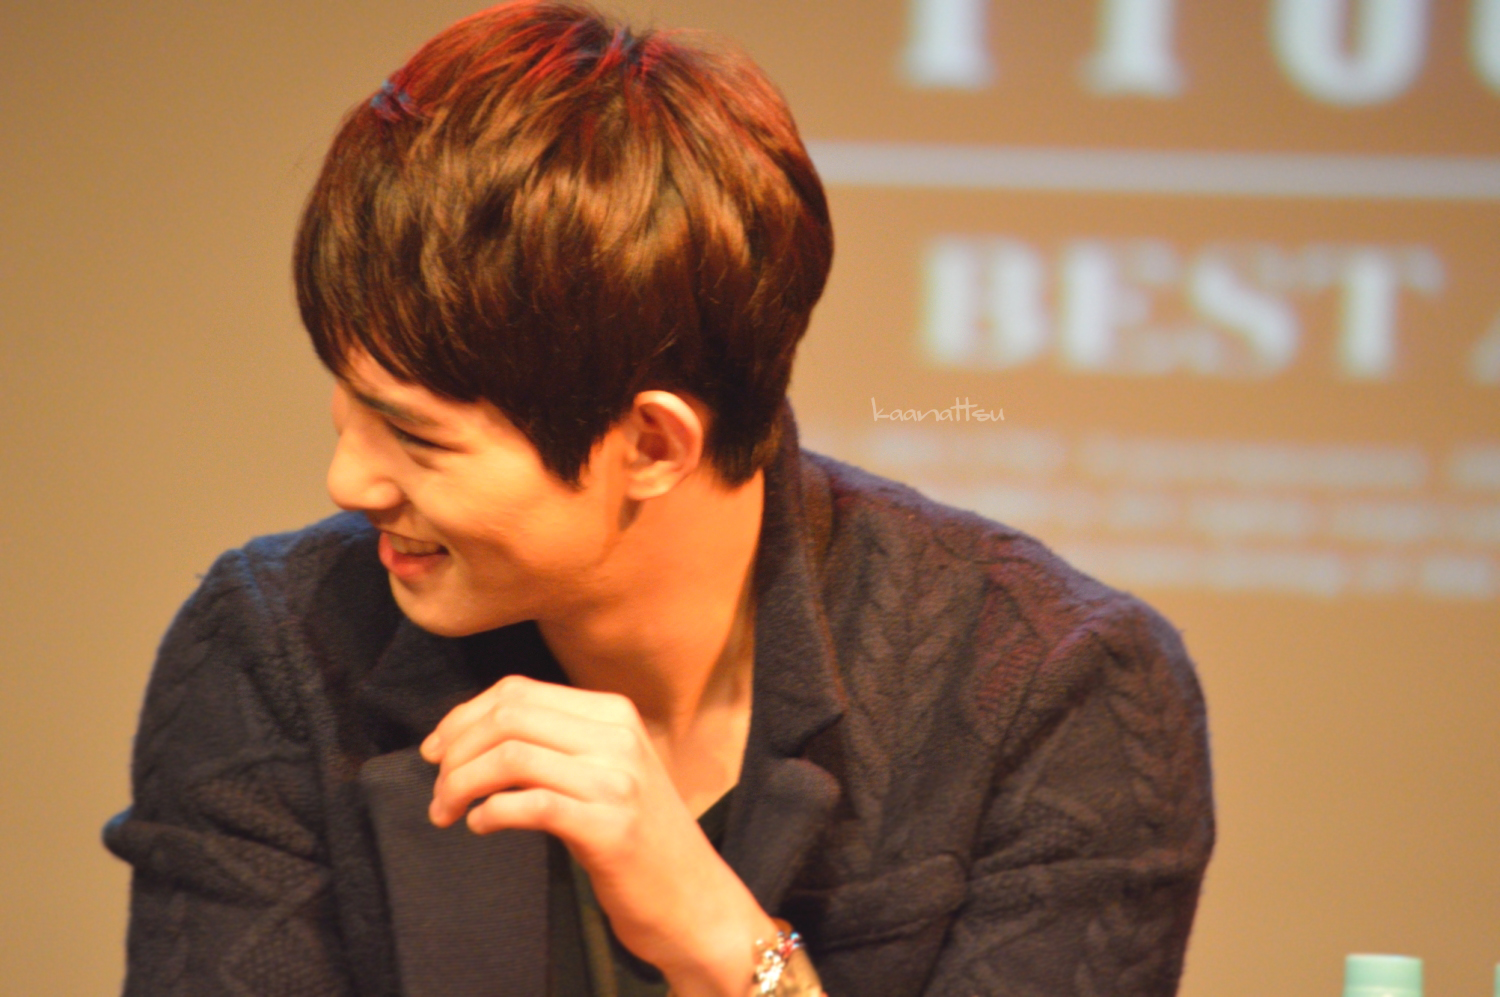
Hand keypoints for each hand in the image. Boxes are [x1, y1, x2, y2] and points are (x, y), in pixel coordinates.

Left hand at [421, 675, 774, 996]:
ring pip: (511, 756)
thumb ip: (557, 744)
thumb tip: (472, 736)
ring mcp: (617, 781)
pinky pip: (529, 805)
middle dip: (455, 750)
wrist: (695, 901)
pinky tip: (481, 827)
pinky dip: (490, 814)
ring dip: (461, 785)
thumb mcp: (607, 772)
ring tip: (448, 812)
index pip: (518, 691)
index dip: (463, 717)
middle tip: (437, 787)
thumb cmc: (640, 840)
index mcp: (614, 713)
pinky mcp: (610, 827)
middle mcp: (618, 737)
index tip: (436, 751)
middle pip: (509, 716)